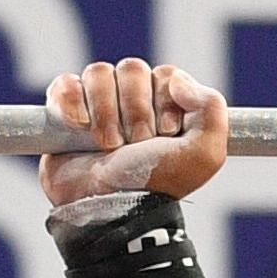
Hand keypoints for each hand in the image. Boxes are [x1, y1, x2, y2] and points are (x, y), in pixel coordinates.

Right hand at [40, 59, 228, 206]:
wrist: (113, 208)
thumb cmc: (157, 184)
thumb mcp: (206, 154)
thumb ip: (211, 108)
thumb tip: (177, 79)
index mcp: (167, 107)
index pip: (166, 75)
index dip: (165, 100)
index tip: (166, 133)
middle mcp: (133, 102)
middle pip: (132, 69)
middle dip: (136, 109)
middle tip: (136, 143)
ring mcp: (98, 106)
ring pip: (98, 73)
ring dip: (105, 111)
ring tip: (109, 146)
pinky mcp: (65, 113)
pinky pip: (65, 84)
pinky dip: (70, 101)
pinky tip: (78, 127)